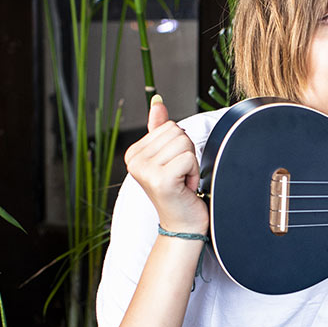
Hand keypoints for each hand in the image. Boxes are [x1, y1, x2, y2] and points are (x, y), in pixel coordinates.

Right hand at [124, 94, 206, 233]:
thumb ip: (160, 129)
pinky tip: (186, 187)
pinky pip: (189, 158)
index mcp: (133, 152)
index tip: (174, 168)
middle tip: (181, 175)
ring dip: (192, 164)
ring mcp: (145, 170)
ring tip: (182, 181)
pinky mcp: (161, 179)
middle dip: (188, 154)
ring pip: (185, 144)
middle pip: (178, 132)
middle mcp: (134, 160)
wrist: (182, 225)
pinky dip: (194, 173)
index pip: (169, 126)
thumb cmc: (178, 192)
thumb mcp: (167, 158)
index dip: (181, 147)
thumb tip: (157, 102)